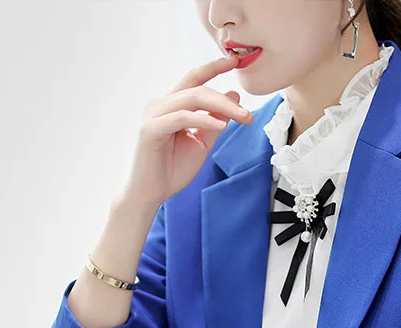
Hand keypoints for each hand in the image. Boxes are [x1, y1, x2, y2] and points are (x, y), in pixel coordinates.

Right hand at [120, 51, 253, 207]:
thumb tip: (233, 97)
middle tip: (248, 114)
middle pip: (198, 89)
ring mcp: (154, 115)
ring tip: (242, 118)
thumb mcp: (202, 143)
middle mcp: (161, 105)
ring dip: (221, 107)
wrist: (152, 193)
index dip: (214, 67)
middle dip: (226, 99)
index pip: (195, 80)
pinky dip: (203, 119)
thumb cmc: (173, 169)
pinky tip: (220, 125)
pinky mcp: (151, 129)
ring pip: (192, 99)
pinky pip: (182, 117)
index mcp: (172, 106)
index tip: (234, 61)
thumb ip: (215, 121)